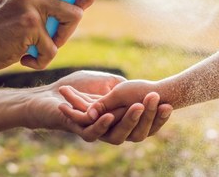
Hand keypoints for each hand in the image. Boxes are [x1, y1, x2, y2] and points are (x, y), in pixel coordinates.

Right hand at [0, 0, 105, 72]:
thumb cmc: (1, 30)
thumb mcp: (20, 1)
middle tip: (79, 10)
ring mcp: (29, 1)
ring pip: (75, 15)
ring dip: (65, 36)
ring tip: (44, 44)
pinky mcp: (30, 23)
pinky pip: (56, 46)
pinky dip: (45, 59)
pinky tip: (28, 58)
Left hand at [23, 71, 171, 144]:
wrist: (50, 94)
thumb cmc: (78, 87)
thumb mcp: (108, 83)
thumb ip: (124, 88)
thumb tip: (146, 90)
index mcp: (122, 121)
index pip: (146, 124)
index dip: (158, 117)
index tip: (169, 104)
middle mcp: (112, 131)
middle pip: (136, 132)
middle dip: (148, 116)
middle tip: (156, 99)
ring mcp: (97, 133)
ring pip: (117, 135)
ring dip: (128, 120)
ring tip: (138, 106)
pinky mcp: (80, 131)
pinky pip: (93, 133)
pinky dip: (101, 124)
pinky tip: (108, 116)